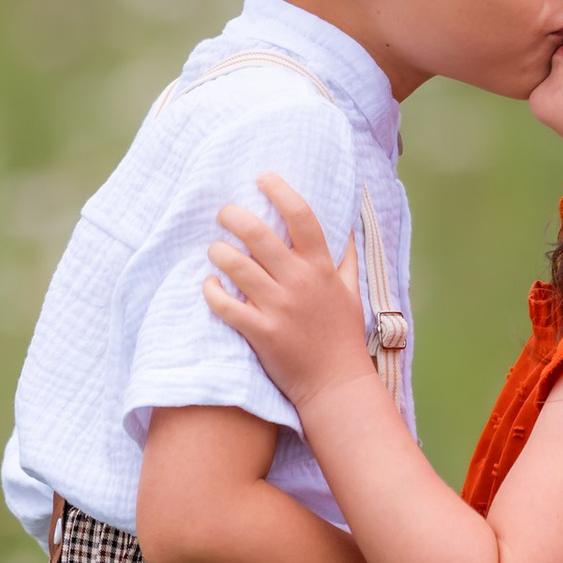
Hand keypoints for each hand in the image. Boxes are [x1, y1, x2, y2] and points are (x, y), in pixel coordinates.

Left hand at [204, 176, 376, 409]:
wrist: (335, 384)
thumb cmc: (342, 336)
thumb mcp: (353, 292)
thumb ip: (347, 259)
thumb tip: (349, 228)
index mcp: (322, 268)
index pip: (302, 217)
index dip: (280, 191)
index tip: (262, 177)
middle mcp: (300, 282)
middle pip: (259, 235)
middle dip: (234, 217)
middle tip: (224, 213)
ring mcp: (280, 308)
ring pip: (237, 266)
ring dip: (219, 252)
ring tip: (215, 249)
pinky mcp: (262, 333)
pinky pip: (226, 305)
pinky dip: (212, 292)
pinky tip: (209, 285)